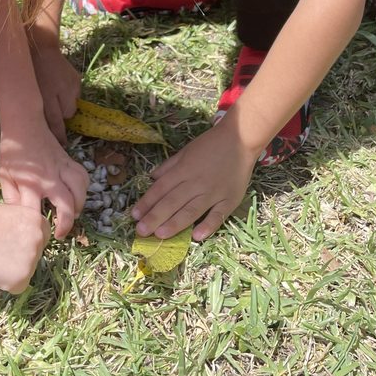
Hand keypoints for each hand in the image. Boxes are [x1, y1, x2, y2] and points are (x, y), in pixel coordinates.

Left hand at [0, 123, 88, 238]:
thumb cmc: (11, 152)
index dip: (37, 227)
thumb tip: (17, 218)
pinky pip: (83, 176)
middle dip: (67, 222)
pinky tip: (77, 195)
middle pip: (66, 203)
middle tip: (61, 233)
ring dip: (79, 205)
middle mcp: (49, 177)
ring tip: (72, 214)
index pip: (35, 211)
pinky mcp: (69, 160)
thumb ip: (11, 198)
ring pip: (80, 189)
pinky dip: (83, 188)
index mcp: (30, 183)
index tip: (36, 235)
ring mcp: (61, 168)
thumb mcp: (4, 176)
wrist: (23, 124)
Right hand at [0, 203, 49, 292]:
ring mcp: (32, 259)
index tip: (11, 243)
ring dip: (12, 270)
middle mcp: (39, 239)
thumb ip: (23, 227)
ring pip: (25, 271)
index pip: (41, 237)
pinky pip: (17, 286)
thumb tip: (25, 243)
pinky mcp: (22, 278)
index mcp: (38, 221)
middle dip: (20, 256)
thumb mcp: (9, 214)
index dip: (25, 241)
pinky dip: (5, 283)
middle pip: (35, 255)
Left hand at [29, 43, 80, 143]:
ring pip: (71, 107)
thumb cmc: (29, 75)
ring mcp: (71, 87)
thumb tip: (39, 130)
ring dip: (64, 106)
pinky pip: (75, 96)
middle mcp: (61, 94)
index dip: (59, 137)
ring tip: (55, 95)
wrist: (40, 50)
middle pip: (66, 116)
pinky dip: (69, 95)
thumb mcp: (27, 94)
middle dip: (60, 118)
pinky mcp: (77, 81)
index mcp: (45, 99)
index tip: (61, 146)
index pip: (55, 124)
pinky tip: (60, 86)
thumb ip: (34, 112)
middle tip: (52, 111)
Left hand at [132, 117, 259, 240]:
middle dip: (155, 217)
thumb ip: (169, 166)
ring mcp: (214, 193)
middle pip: (172, 201)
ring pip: (191, 210)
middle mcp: (196, 182)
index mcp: (184, 169)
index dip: (147, 202)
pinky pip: (218, 216)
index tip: (134, 214)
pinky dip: (208, 226)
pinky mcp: (230, 200)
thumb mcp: (186, 150)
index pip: (161, 188)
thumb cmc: (210, 144)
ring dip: (174, 223)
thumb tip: (151, 178)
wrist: (240, 139)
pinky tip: (196, 237)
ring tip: (160, 234)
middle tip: (141, 231)